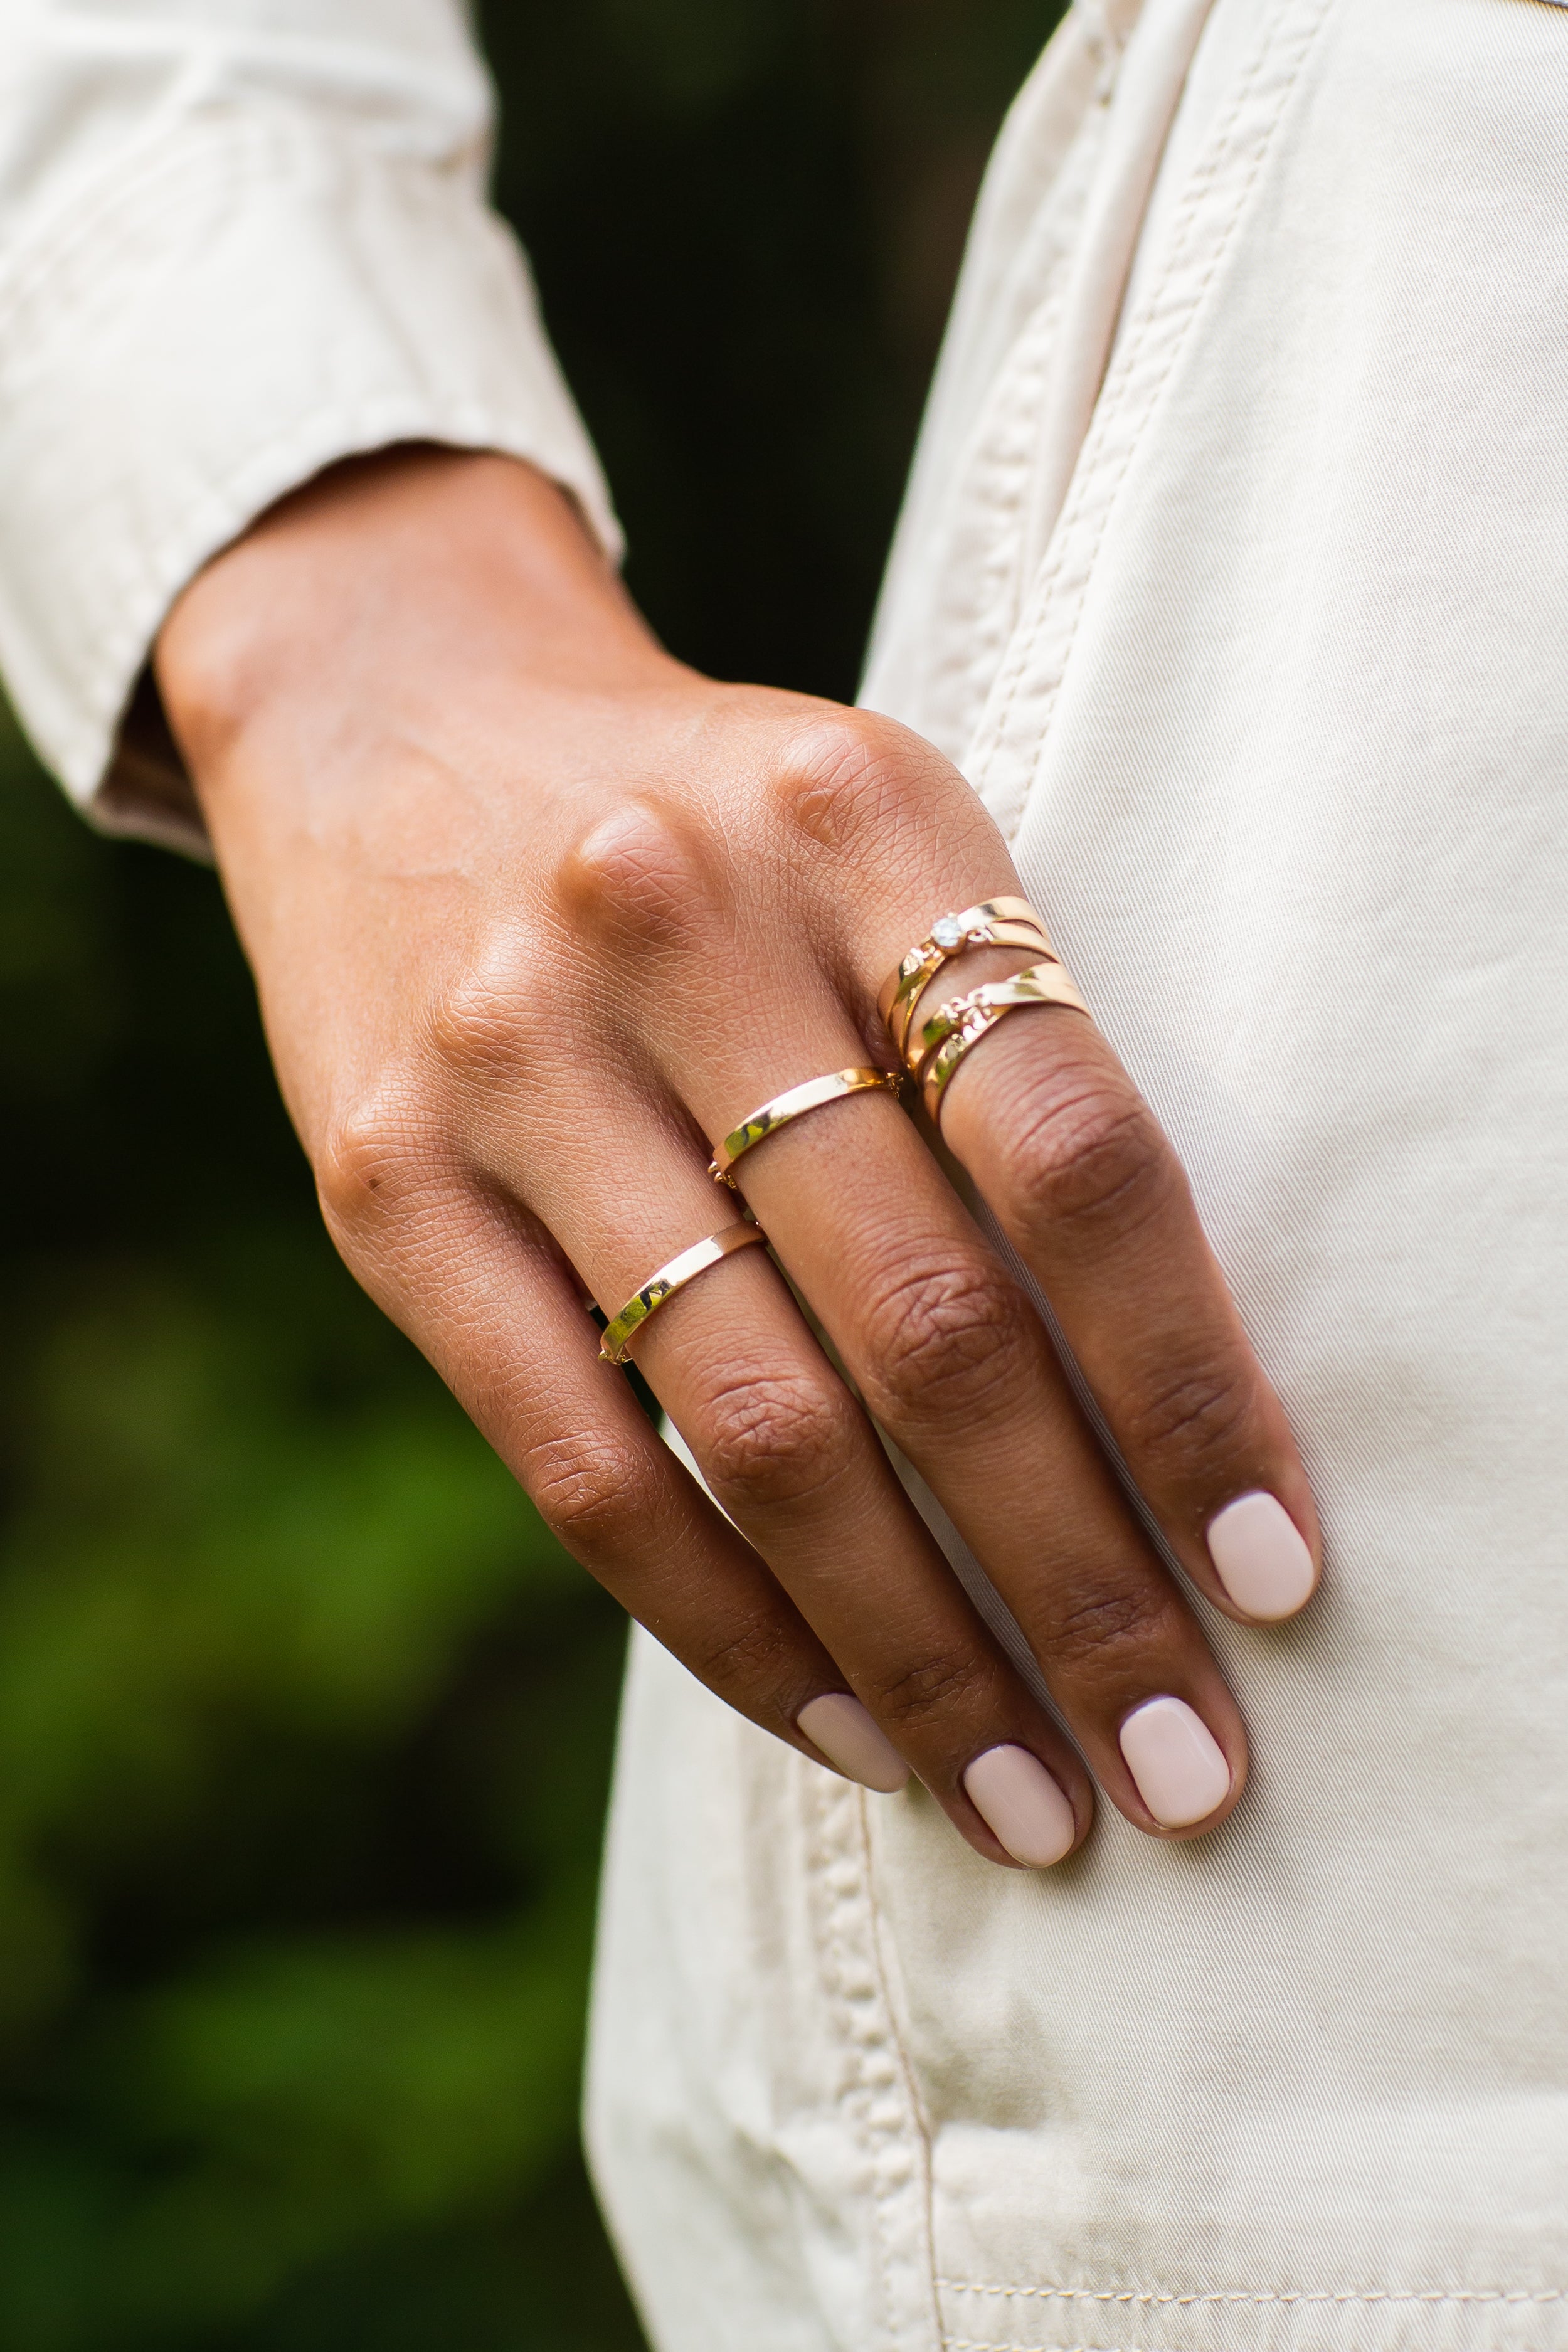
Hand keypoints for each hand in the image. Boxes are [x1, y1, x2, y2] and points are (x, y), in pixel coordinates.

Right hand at [156, 447, 1319, 1868]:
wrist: (391, 715)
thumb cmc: (706, 832)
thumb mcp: (873, 852)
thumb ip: (1001, 1059)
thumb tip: (1161, 1414)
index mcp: (858, 822)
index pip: (1073, 1151)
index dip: (1187, 1383)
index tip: (1276, 1572)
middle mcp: (676, 929)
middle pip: (928, 1321)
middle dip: (1077, 1577)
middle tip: (1185, 1758)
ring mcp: (509, 1062)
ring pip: (758, 1427)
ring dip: (917, 1647)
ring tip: (1033, 1797)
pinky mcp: (382, 1187)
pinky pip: (582, 1467)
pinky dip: (729, 1625)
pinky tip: (844, 1724)